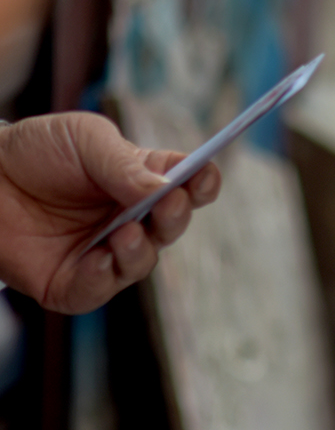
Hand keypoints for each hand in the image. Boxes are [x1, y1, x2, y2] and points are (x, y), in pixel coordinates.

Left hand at [0, 112, 221, 313]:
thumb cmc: (35, 151)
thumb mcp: (85, 140)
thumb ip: (126, 165)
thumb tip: (169, 189)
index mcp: (142, 182)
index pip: (187, 185)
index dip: (202, 183)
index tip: (203, 176)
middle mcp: (130, 219)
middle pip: (171, 226)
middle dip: (176, 217)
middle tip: (169, 203)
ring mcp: (103, 252)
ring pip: (141, 263)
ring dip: (140, 251)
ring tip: (125, 233)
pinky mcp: (71, 282)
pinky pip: (98, 290)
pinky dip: (104, 277)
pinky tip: (100, 258)